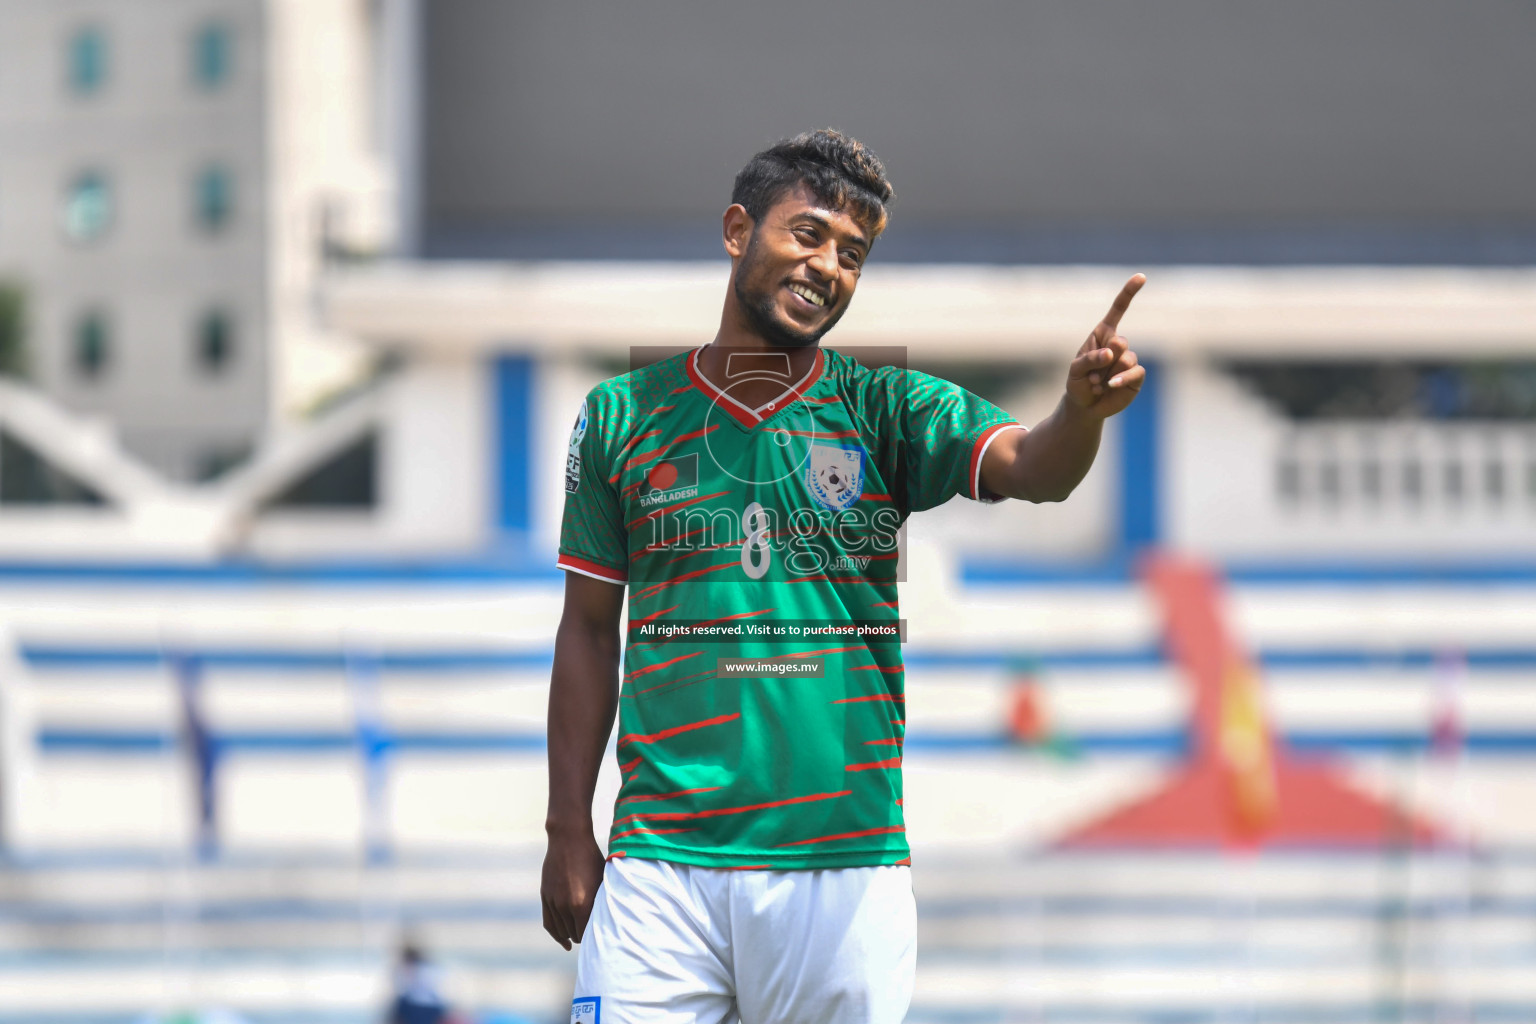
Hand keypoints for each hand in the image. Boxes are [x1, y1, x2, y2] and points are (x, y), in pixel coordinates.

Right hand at [540, 829, 606, 949]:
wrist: (569, 839)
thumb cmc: (592, 859)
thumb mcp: (602, 881)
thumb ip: (602, 903)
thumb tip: (609, 922)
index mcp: (583, 904)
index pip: (587, 934)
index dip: (595, 937)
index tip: (602, 937)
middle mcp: (565, 907)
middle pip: (574, 935)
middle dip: (583, 936)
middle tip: (593, 935)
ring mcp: (553, 902)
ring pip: (561, 931)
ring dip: (570, 935)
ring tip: (581, 935)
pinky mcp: (545, 897)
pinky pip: (549, 923)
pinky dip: (556, 934)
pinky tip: (564, 941)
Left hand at [1065, 274, 1145, 419]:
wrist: (1084, 407)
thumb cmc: (1078, 383)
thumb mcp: (1075, 369)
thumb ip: (1090, 358)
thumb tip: (1112, 353)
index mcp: (1103, 334)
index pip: (1119, 309)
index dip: (1129, 293)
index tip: (1141, 277)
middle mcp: (1118, 345)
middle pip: (1120, 341)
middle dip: (1105, 357)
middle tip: (1093, 372)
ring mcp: (1128, 360)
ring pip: (1127, 358)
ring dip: (1109, 373)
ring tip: (1098, 383)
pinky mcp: (1136, 376)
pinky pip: (1135, 372)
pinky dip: (1121, 379)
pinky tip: (1109, 386)